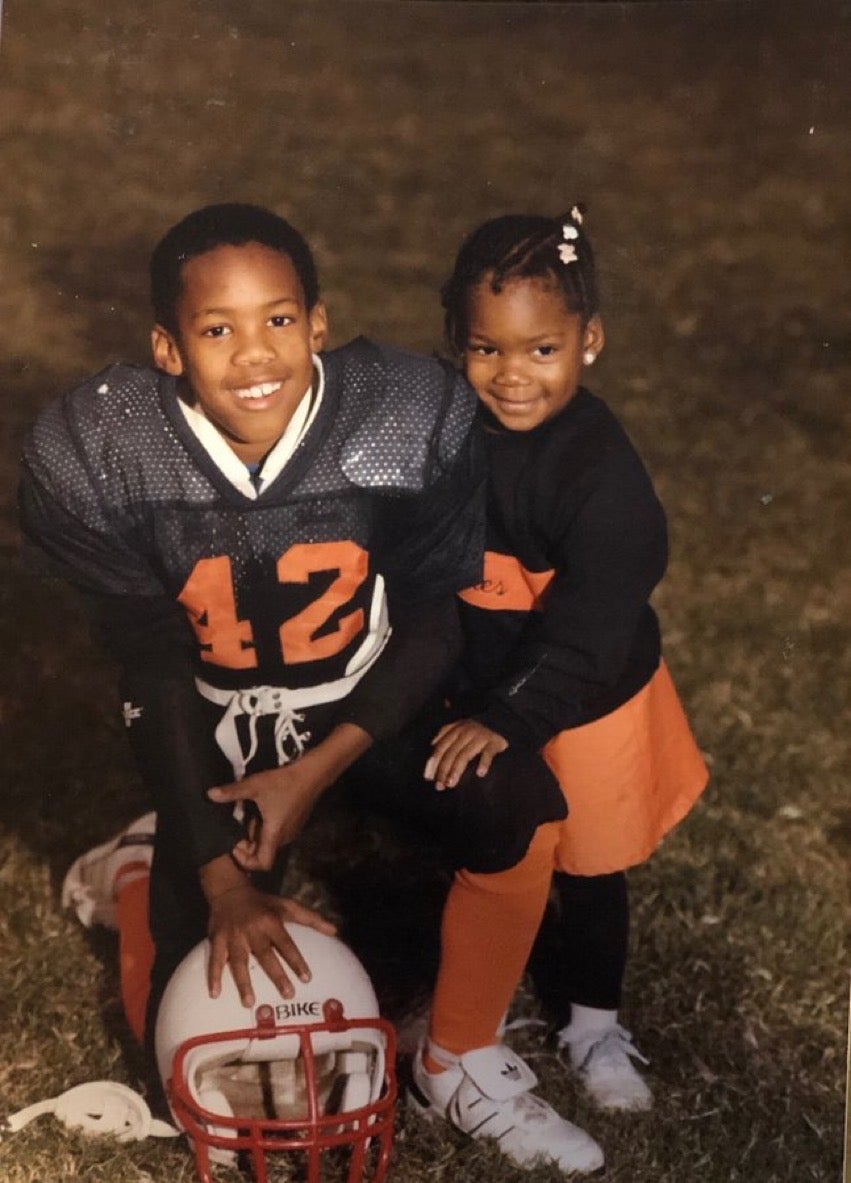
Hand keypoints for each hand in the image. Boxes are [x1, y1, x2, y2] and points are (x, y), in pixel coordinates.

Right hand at [203, 870, 335, 1006]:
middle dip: (276, 975)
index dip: (296, 960)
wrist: (229, 890)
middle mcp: (252, 929)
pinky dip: (213, 976)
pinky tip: (214, 994)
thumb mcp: (287, 905)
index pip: (286, 943)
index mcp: (271, 921)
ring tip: (250, 1002)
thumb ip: (311, 919)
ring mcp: (233, 935)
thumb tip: (335, 931)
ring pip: (238, 961)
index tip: (307, 978)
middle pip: (265, 955)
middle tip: (287, 994)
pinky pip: (214, 959)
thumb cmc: (263, 902)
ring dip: (243, 982)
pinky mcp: (217, 939)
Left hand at [208, 762, 321, 871]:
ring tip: (246, 819)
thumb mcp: (255, 786)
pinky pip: (276, 835)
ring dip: (256, 837)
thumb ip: (232, 792)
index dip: (246, 861)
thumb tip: (209, 794)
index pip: (262, 864)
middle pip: (263, 854)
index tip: (235, 845)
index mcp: (274, 834)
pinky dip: (265, 830)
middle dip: (247, 846)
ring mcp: (291, 832)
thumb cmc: (283, 782)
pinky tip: (260, 812)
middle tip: (236, 831)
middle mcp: (284, 838)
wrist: (312, 774)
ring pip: (269, 843)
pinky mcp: (295, 824)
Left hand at [423, 718, 507, 788]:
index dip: (434, 762)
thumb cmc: (475, 730)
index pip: (441, 747)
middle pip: (451, 752)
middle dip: (443, 769)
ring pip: (465, 754)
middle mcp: (466, 732)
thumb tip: (430, 749)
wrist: (501, 720)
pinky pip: (488, 753)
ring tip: (451, 784)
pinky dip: (484, 763)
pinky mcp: (494, 741)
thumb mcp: (458, 729)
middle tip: (440, 785)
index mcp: (455, 730)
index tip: (429, 777)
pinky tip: (480, 774)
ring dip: (457, 770)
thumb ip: (444, 736)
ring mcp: (480, 736)